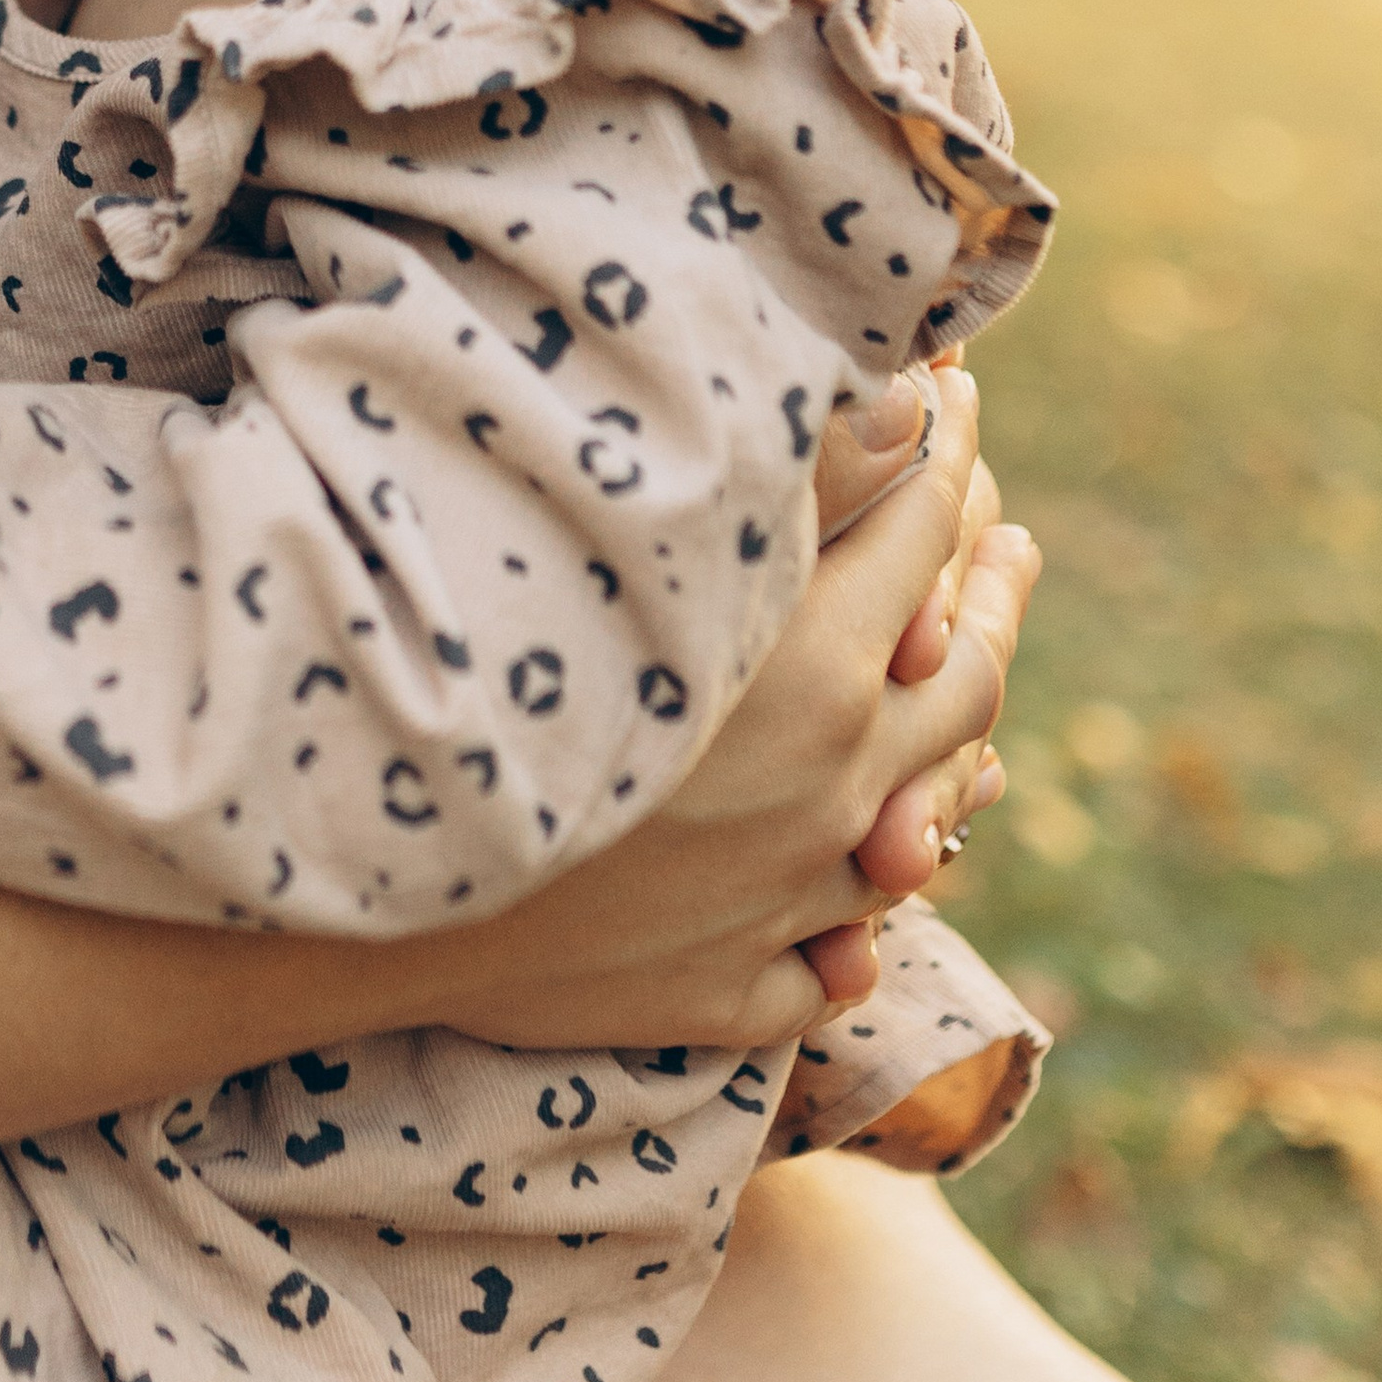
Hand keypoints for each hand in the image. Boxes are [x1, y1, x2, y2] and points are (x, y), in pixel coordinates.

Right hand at [413, 369, 1035, 1052]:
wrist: (372, 879)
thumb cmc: (492, 666)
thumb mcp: (649, 548)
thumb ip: (791, 473)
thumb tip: (909, 404)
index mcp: (820, 674)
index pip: (927, 534)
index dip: (949, 450)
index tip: (955, 387)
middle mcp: (830, 793)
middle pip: (965, 688)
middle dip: (991, 599)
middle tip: (1009, 538)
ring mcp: (786, 908)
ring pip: (919, 834)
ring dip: (949, 754)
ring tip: (957, 689)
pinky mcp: (726, 994)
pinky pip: (828, 963)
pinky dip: (854, 920)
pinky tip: (860, 883)